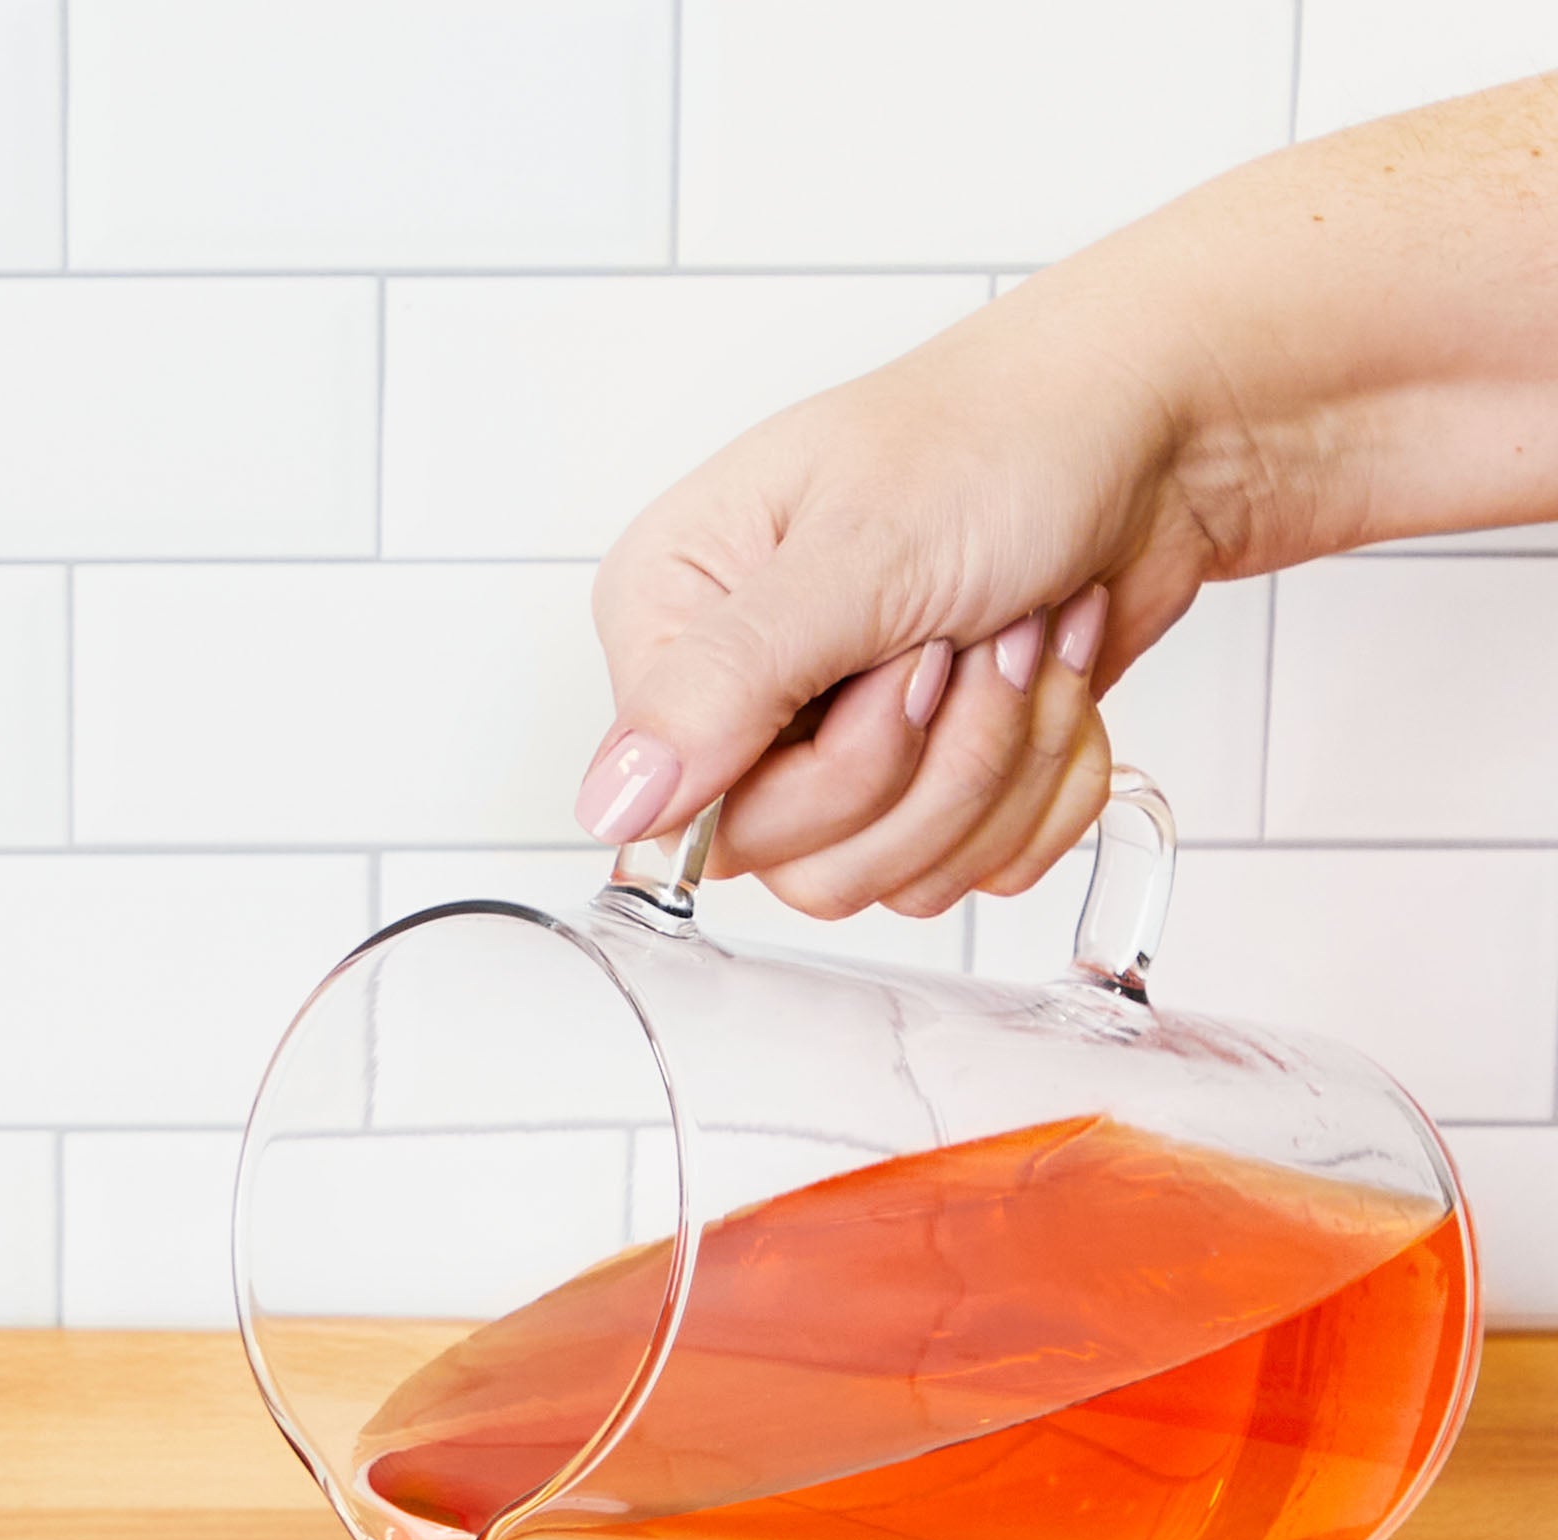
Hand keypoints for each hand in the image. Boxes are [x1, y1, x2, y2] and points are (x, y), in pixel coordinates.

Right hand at [575, 280, 1231, 916]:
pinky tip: (1054, 681)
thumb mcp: (862, 549)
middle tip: (980, 640)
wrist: (1165, 427)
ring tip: (1027, 642)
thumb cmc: (1012, 436)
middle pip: (805, 865)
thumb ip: (723, 683)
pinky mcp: (918, 786)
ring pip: (895, 877)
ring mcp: (825, 749)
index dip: (836, 763)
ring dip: (1002, 765)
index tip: (910, 656)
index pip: (699, 812)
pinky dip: (1045, 785)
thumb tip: (610, 806)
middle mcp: (734, 699)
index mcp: (672, 620)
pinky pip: (970, 876)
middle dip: (937, 763)